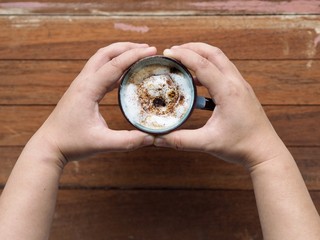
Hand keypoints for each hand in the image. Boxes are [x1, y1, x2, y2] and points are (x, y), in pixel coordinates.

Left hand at [31, 42, 156, 164]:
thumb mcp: (102, 143)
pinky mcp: (82, 90)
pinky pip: (100, 71)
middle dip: (127, 47)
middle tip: (147, 49)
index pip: (115, 65)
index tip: (152, 50)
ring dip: (119, 54)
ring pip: (101, 59)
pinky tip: (125, 73)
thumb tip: (152, 137)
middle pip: (106, 53)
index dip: (135, 55)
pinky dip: (114, 67)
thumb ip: (128, 141)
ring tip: (138, 55)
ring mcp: (81, 85)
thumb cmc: (71, 143)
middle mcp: (83, 82)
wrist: (49, 145)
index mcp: (88, 89)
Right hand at [154, 43, 284, 168]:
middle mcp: (236, 83)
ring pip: (221, 59)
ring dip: (202, 54)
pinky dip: (210, 67)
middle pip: (214, 53)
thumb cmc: (241, 146)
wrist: (265, 152)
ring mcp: (241, 85)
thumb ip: (180, 140)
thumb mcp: (207, 143)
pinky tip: (198, 79)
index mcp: (228, 91)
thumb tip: (157, 139)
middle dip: (192, 47)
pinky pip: (225, 70)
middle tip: (173, 50)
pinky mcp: (242, 91)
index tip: (166, 52)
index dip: (183, 55)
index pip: (202, 64)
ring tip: (184, 59)